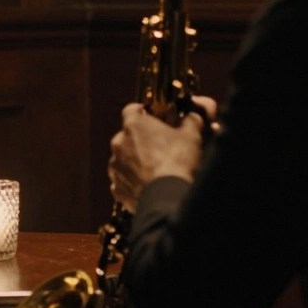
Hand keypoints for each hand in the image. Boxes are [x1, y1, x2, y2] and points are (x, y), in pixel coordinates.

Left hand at [108, 97, 215, 211]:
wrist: (167, 198)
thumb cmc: (177, 162)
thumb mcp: (191, 136)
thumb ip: (190, 121)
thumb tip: (192, 117)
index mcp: (134, 125)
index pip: (131, 109)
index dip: (142, 112)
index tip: (151, 117)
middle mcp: (119, 143)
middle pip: (126, 136)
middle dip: (140, 139)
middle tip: (158, 146)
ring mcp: (115, 166)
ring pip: (123, 159)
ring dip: (134, 161)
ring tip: (154, 169)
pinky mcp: (117, 187)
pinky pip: (123, 180)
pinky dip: (132, 181)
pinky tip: (148, 185)